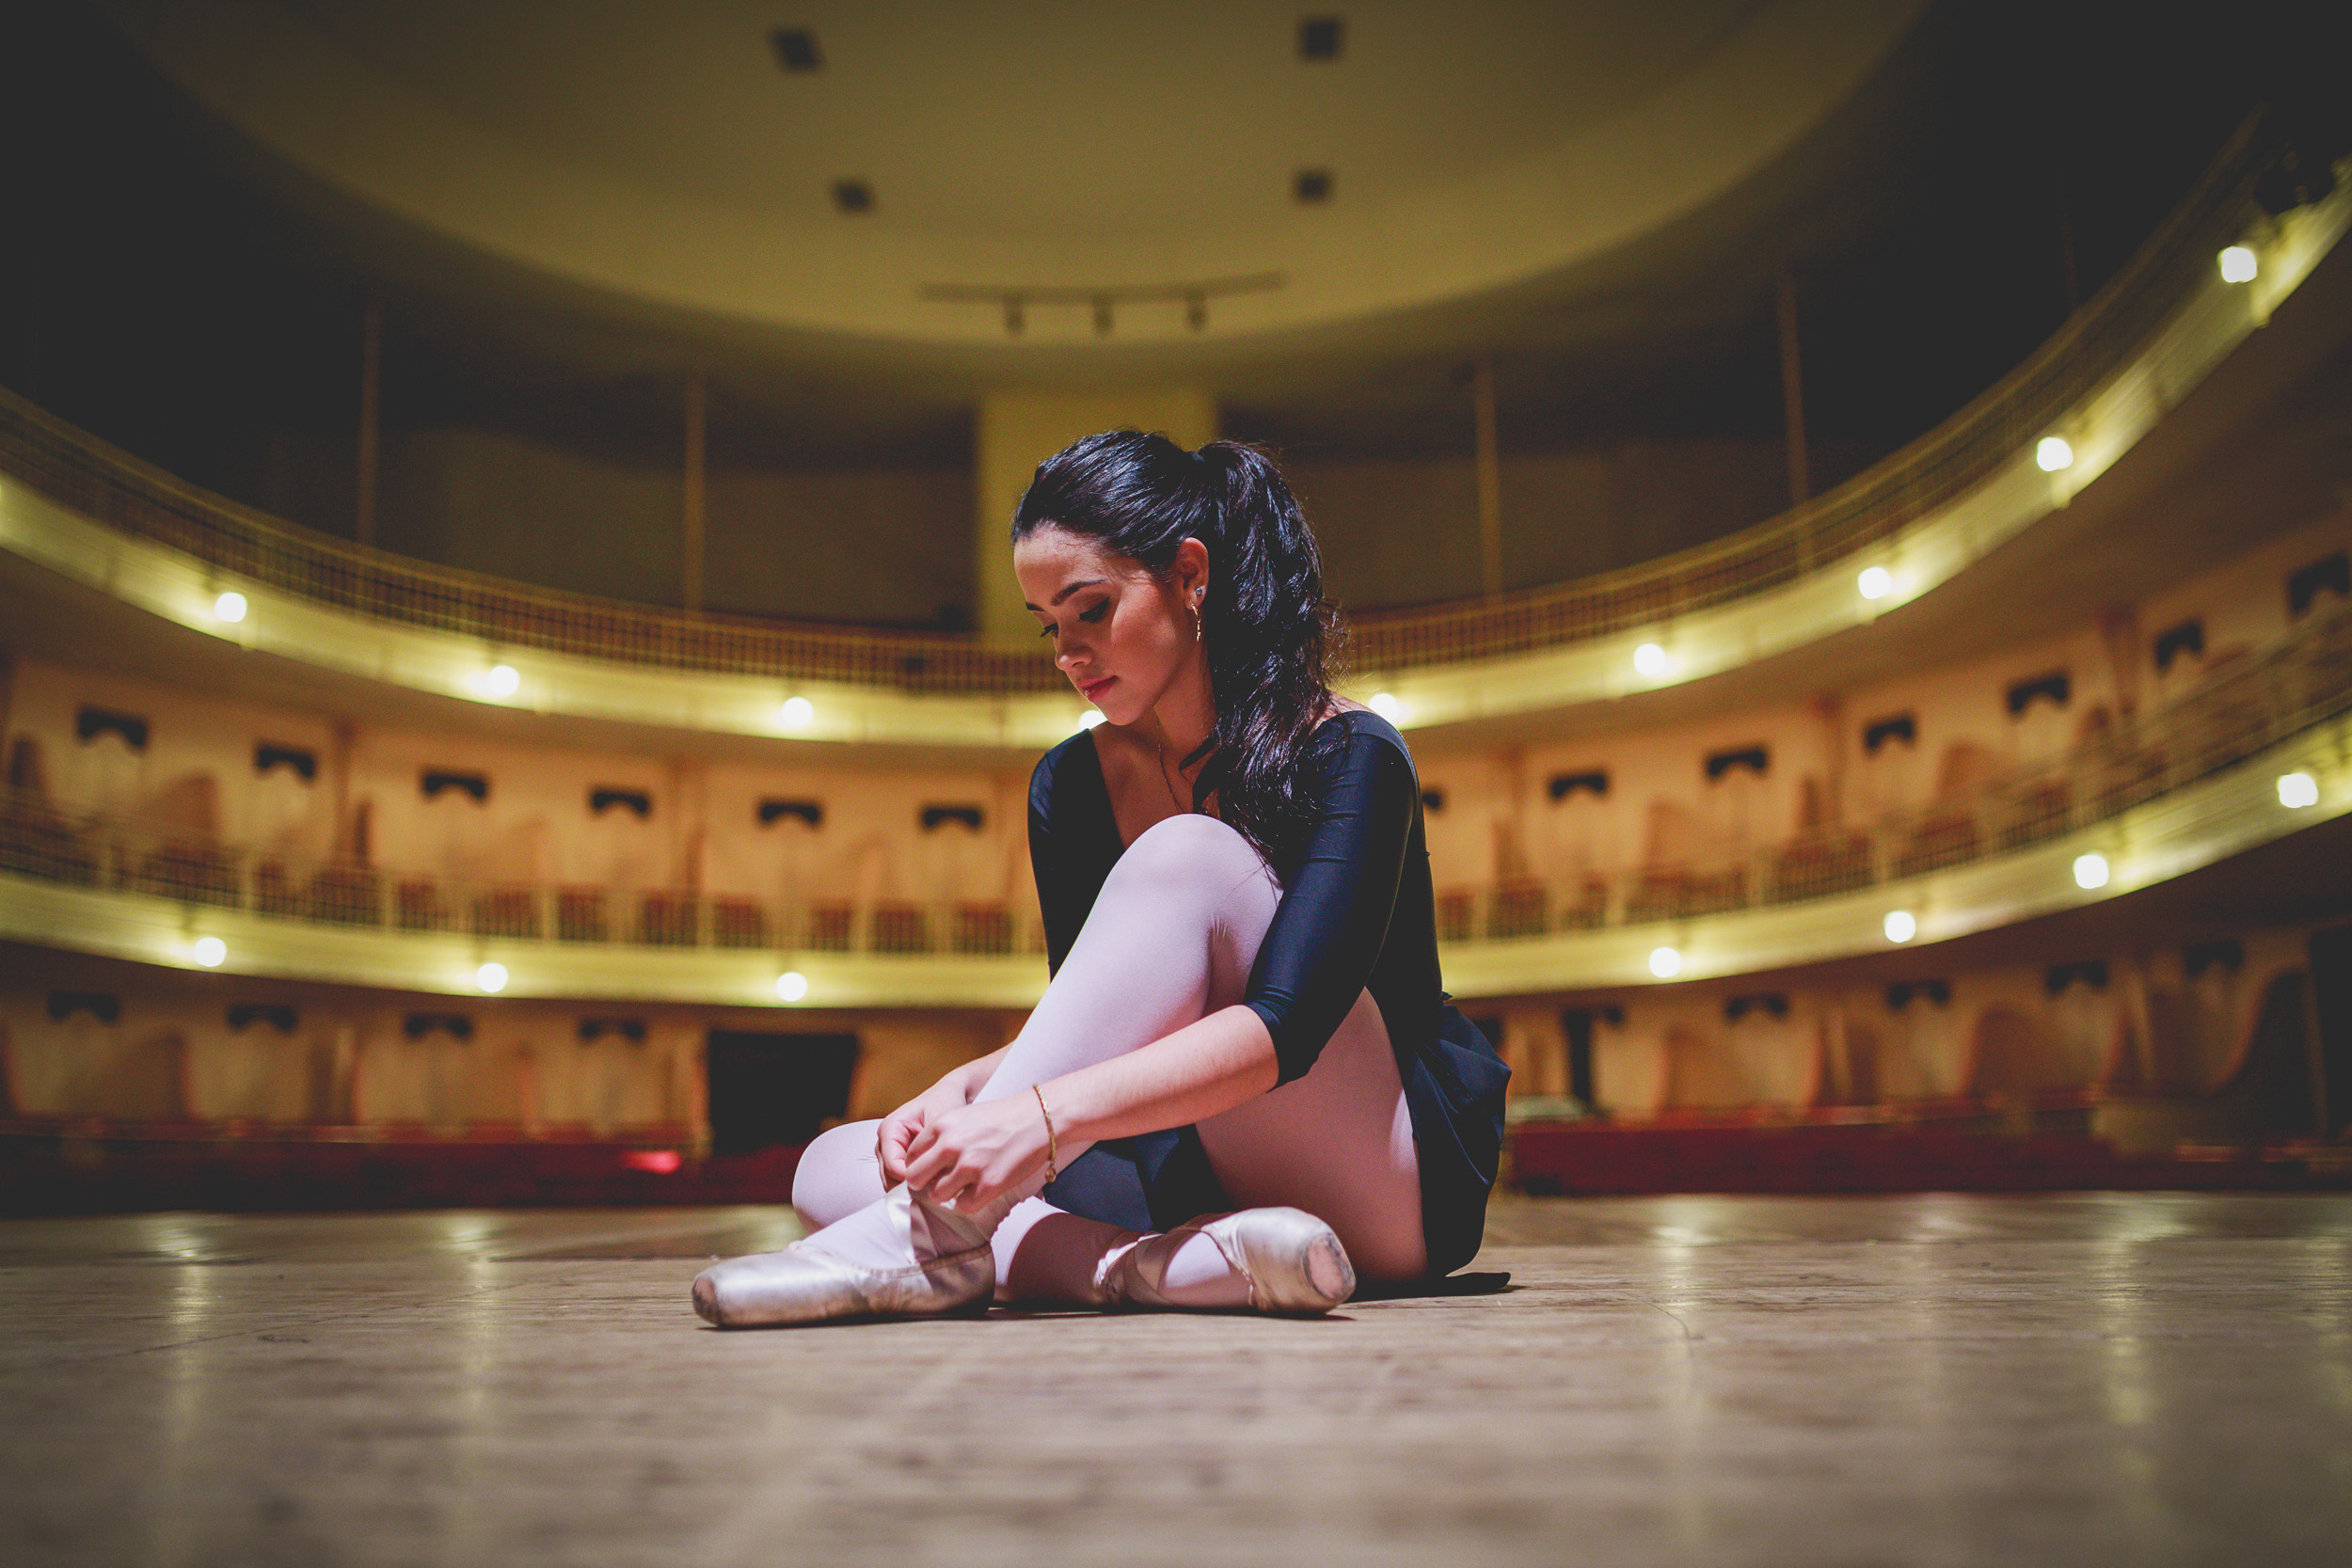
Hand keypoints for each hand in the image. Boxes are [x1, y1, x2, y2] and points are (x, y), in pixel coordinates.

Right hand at [875, 1067, 980, 1186]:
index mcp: (890, 1128)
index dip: (911, 1178)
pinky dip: (917, 1184)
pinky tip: (934, 1185)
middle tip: (935, 1191)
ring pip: (894, 1181)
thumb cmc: (945, 1103)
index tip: (933, 1184)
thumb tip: (926, 1174)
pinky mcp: (900, 1159)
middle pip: (889, 1176)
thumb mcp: (940, 1120)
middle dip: (911, 1185)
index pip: (892, 1164)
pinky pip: (903, 1179)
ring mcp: (890, 1151)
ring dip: (914, 1186)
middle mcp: (885, 1141)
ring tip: (936, 1189)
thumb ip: (930, 1145)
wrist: (950, 1095)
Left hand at [900, 1094, 1052, 1213]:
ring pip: (937, 1195)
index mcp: (941, 1125)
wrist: (1040, 1118)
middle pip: (915, 1178)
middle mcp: (950, 1146)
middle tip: (942, 1181)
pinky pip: (963, 1206)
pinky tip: (981, 1189)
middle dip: (926, 1183)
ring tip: (965, 1184)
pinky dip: (970, 1202)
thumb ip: (942, 1137)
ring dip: (949, 1193)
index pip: (910, 1157)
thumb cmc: (1003, 1116)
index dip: (920, 1165)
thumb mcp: (963, 1115)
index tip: (933, 1169)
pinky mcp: (989, 1185)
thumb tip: (925, 1163)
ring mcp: (970, 1166)